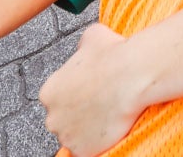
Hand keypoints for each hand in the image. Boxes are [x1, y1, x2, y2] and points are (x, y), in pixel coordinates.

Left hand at [42, 23, 146, 155]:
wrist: (132, 76)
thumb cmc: (114, 55)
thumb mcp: (92, 36)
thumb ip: (82, 47)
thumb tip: (85, 48)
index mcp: (49, 91)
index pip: (57, 99)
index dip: (76, 95)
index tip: (90, 91)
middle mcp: (52, 117)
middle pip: (63, 119)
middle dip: (78, 114)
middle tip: (100, 104)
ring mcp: (67, 136)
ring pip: (75, 135)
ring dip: (87, 129)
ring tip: (108, 116)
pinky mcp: (83, 151)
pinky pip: (88, 150)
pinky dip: (98, 143)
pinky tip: (112, 128)